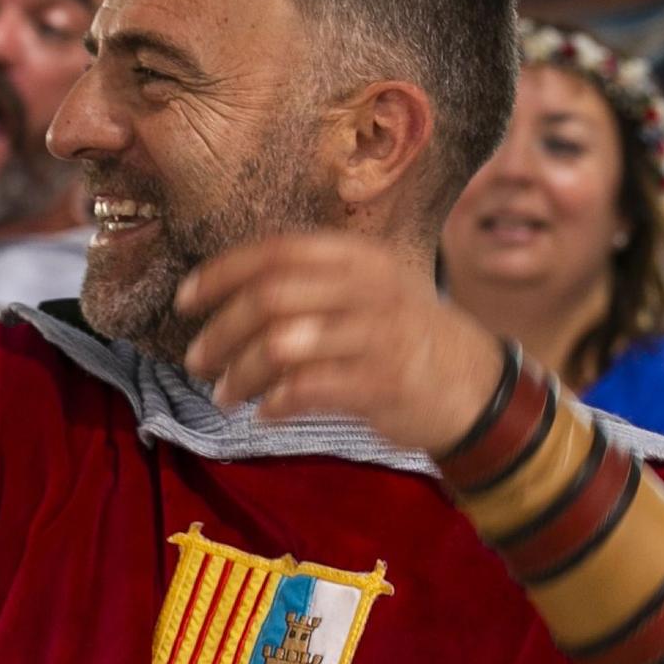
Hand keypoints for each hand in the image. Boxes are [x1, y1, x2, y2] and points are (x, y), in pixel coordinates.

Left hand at [176, 233, 505, 453]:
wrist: (478, 384)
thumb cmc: (403, 334)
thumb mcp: (366, 289)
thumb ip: (308, 285)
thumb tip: (227, 298)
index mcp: (356, 258)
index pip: (275, 252)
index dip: (222, 273)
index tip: (185, 300)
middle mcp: (367, 288)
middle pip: (270, 299)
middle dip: (222, 332)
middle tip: (197, 361)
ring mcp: (377, 334)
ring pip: (284, 346)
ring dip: (242, 374)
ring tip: (225, 395)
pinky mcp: (383, 382)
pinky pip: (310, 389)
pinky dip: (277, 403)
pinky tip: (267, 412)